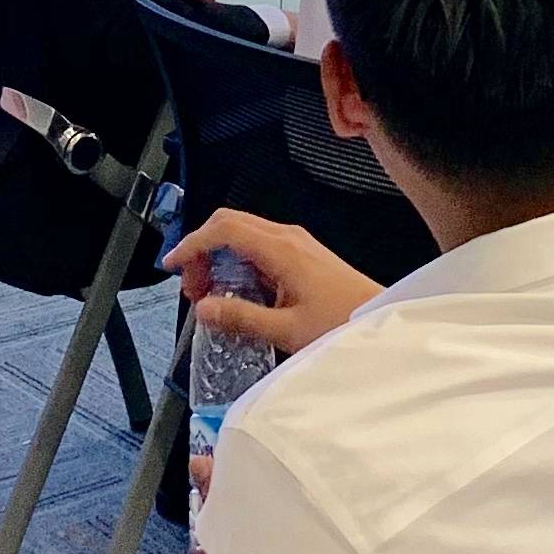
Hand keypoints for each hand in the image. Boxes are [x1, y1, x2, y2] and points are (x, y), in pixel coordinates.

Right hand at [166, 209, 383, 360]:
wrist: (381, 322)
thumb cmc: (341, 325)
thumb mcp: (287, 330)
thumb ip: (241, 318)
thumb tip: (204, 308)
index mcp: (281, 249)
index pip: (224, 229)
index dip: (192, 244)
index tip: (172, 266)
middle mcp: (287, 237)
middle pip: (230, 223)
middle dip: (202, 250)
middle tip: (194, 288)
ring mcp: (296, 243)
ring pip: (243, 233)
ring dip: (219, 257)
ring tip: (212, 295)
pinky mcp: (302, 254)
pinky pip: (259, 246)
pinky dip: (238, 262)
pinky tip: (238, 293)